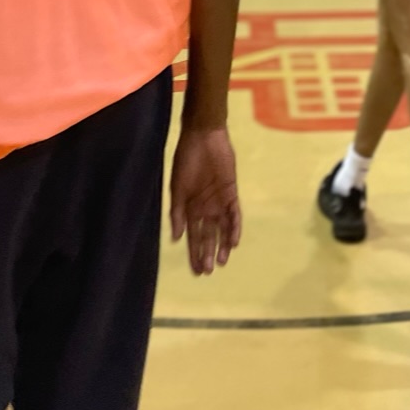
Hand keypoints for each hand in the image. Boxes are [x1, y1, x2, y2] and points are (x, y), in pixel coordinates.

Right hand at [169, 123, 241, 275]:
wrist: (202, 137)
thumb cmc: (186, 160)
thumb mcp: (177, 188)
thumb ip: (177, 213)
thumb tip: (175, 238)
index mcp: (190, 208)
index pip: (192, 237)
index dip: (194, 254)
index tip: (196, 271)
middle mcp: (205, 208)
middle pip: (207, 236)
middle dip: (207, 254)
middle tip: (207, 272)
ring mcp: (219, 201)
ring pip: (222, 229)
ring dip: (222, 245)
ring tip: (222, 262)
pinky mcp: (231, 192)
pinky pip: (234, 214)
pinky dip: (234, 228)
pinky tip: (234, 241)